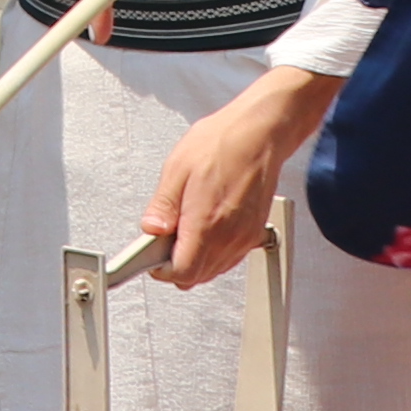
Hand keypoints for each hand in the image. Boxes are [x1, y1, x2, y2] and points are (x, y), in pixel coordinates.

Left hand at [139, 70, 332, 285]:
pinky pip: (229, 258)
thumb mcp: (177, 170)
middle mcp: (229, 237)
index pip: (182, 272)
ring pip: (214, 270)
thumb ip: (162, 207)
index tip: (151, 257)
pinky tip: (204, 228)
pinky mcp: (254, 232)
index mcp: (206, 223)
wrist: (259, 134)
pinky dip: (213, 253)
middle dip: (176, 265)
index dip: (161, 269)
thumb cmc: (222, 144)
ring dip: (196, 259)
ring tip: (185, 228)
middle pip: (197, 276)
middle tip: (165, 238)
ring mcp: (245, 237)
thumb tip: (151, 230)